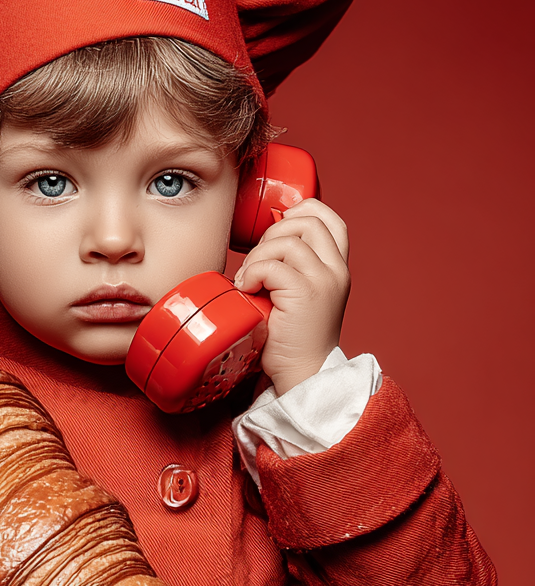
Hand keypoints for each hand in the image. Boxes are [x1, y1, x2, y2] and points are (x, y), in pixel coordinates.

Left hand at [233, 198, 349, 395]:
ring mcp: (324, 281)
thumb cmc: (292, 337)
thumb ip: (294, 265)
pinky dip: (252, 273)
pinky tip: (247, 291)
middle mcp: (336, 270)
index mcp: (337, 267)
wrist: (304, 374)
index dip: (301, 211)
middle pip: (307, 220)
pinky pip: (272, 266)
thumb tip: (266, 235)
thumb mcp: (300, 292)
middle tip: (257, 262)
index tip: (275, 230)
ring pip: (286, 241)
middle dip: (272, 233)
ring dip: (258, 257)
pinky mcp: (306, 294)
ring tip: (250, 281)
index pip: (329, 217)